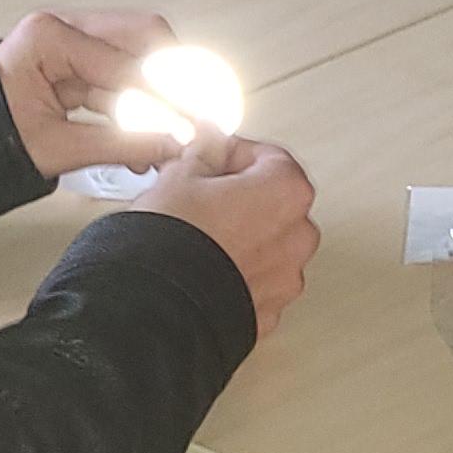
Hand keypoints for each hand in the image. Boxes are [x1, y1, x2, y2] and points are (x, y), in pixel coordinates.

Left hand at [0, 8, 179, 178]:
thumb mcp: (55, 147)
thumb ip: (120, 144)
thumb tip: (171, 143)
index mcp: (49, 37)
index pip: (125, 63)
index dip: (164, 98)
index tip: (190, 121)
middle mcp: (63, 28)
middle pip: (142, 36)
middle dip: (172, 76)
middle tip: (195, 109)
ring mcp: (71, 41)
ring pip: (135, 55)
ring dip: (156, 95)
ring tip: (170, 133)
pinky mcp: (76, 62)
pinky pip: (119, 76)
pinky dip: (137, 105)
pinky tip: (148, 136)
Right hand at [135, 133, 320, 340]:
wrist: (154, 308)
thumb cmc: (171, 242)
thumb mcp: (181, 175)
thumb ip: (205, 150)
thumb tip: (209, 140)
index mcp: (287, 192)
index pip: (269, 157)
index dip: (234, 153)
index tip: (212, 157)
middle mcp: (298, 236)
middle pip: (274, 202)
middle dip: (241, 196)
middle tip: (202, 194)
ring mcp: (286, 278)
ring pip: (268, 244)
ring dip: (242, 236)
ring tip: (200, 235)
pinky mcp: (268, 311)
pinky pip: (257, 281)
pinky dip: (238, 272)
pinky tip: (205, 267)